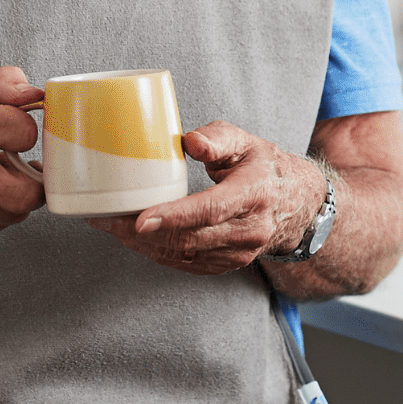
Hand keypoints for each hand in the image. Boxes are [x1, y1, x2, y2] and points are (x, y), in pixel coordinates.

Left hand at [88, 120, 326, 274]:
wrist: (298, 205)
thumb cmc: (264, 167)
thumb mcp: (246, 142)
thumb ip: (217, 138)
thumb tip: (189, 141)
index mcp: (253, 194)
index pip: (210, 209)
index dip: (174, 216)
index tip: (140, 219)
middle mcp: (248, 229)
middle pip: (189, 238)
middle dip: (141, 232)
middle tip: (104, 217)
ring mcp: (239, 253)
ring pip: (183, 255)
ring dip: (143, 245)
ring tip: (109, 225)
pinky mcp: (227, 264)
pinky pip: (186, 264)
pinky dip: (156, 253)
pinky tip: (134, 239)